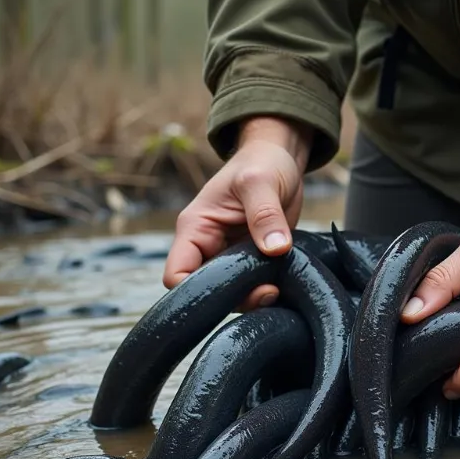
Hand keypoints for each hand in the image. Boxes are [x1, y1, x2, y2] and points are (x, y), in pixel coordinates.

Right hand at [163, 116, 312, 308]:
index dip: (195, 292)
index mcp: (196, 229)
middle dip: (234, 298)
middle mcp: (207, 248)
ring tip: (277, 287)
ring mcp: (229, 257)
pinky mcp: (251, 262)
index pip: (176, 274)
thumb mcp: (261, 182)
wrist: (280, 160)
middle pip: (206, 291)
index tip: (234, 290)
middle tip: (268, 290)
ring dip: (252, 297)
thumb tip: (275, 249)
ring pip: (230, 294)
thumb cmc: (262, 163)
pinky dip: (265, 291)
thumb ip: (265, 214)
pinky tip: (283, 285)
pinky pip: (251, 287)